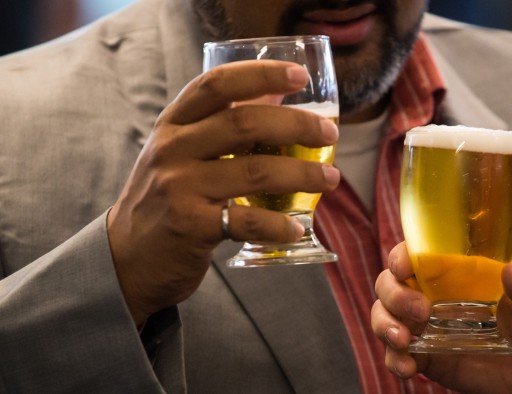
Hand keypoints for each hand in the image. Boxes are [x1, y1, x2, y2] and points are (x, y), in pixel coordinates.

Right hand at [107, 60, 339, 325]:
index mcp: (173, 125)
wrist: (125, 258)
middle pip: (244, 123)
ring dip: (301, 174)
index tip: (300, 76)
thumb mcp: (179, 154)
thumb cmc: (164, 199)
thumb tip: (277, 102)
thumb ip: (218, 129)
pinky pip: (247, 222)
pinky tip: (298, 227)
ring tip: (330, 178)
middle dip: (297, 125)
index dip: (261, 74)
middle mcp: (173, 149)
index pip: (216, 84)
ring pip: (254, 171)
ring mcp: (180, 187)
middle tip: (329, 134)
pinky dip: (279, 225)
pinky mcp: (190, 226)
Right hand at [372, 242, 511, 392]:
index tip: (405, 266)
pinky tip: (406, 366)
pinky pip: (400, 356)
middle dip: (393, 294)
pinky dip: (394, 360)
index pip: (419, 254)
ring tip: (403, 339)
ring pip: (386, 317)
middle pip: (392, 285)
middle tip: (419, 311)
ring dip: (384, 324)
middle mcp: (440, 296)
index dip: (402, 256)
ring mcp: (433, 329)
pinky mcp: (435, 359)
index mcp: (463, 273)